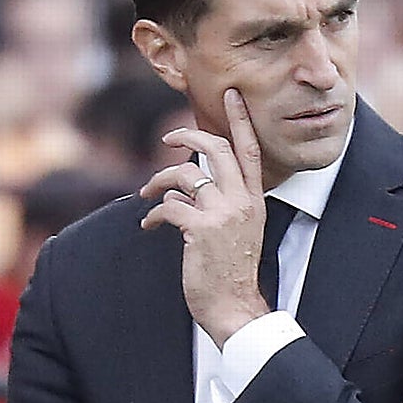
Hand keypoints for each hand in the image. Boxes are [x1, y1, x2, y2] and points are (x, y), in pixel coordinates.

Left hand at [139, 89, 267, 345]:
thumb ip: (220, 203)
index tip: (231, 94)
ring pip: (186, 174)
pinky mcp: (201, 230)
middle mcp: (242, 202)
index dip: (240, 119)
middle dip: (188, 134)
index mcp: (255, 200)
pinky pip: (168, 205)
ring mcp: (223, 214)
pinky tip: (149, 225)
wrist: (236, 308)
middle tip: (169, 138)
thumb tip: (185, 186)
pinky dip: (153, 213)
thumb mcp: (238, 231)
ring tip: (147, 195)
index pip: (250, 150)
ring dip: (159, 180)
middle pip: (216, 148)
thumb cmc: (232, 273)